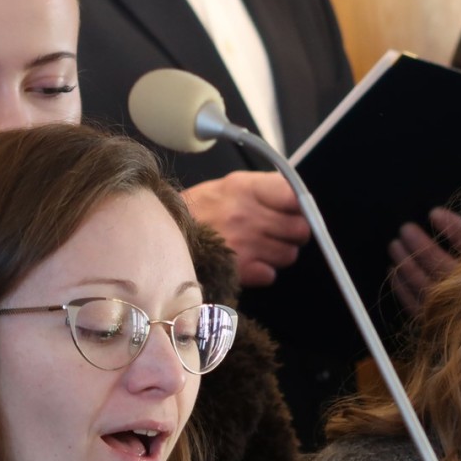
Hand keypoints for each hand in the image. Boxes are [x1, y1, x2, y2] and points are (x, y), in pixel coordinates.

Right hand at [183, 171, 310, 287]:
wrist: (160, 233)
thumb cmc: (201, 209)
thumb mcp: (231, 185)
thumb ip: (266, 188)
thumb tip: (299, 196)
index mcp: (246, 189)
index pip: (295, 197)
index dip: (300, 206)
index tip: (294, 209)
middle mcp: (245, 216)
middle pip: (300, 229)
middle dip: (294, 232)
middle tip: (279, 231)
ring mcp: (241, 244)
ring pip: (289, 254)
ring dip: (280, 252)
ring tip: (261, 246)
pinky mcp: (236, 271)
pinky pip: (270, 275)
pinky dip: (264, 271)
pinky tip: (251, 261)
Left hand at [389, 207, 460, 317]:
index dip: (453, 228)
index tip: (435, 214)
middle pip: (442, 266)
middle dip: (420, 245)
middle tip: (405, 229)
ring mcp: (456, 310)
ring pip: (425, 285)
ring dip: (406, 264)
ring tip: (395, 246)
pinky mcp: (440, 326)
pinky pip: (416, 306)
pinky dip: (401, 288)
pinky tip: (393, 272)